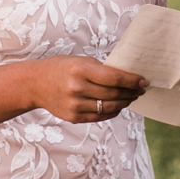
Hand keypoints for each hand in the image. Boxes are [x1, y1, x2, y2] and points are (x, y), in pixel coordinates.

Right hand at [27, 56, 147, 123]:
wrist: (35, 84)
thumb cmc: (62, 68)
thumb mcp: (80, 61)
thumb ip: (102, 70)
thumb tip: (128, 78)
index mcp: (80, 70)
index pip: (114, 78)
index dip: (132, 81)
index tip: (144, 81)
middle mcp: (77, 88)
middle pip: (114, 94)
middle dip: (131, 92)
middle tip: (141, 89)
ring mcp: (75, 105)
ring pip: (110, 108)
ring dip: (125, 103)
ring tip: (131, 97)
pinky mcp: (74, 117)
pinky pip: (100, 116)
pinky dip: (113, 112)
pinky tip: (118, 106)